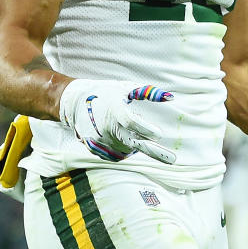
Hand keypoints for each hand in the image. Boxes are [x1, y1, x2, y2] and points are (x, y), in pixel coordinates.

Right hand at [59, 80, 176, 163]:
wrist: (74, 104)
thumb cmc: (105, 93)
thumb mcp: (125, 89)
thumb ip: (148, 93)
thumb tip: (171, 97)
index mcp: (113, 111)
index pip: (132, 122)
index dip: (146, 129)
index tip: (159, 134)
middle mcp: (106, 128)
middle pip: (134, 143)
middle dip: (155, 152)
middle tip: (173, 160)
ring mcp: (100, 141)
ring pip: (127, 150)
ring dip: (136, 145)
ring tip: (135, 133)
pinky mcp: (96, 149)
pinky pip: (116, 155)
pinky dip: (124, 149)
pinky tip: (123, 139)